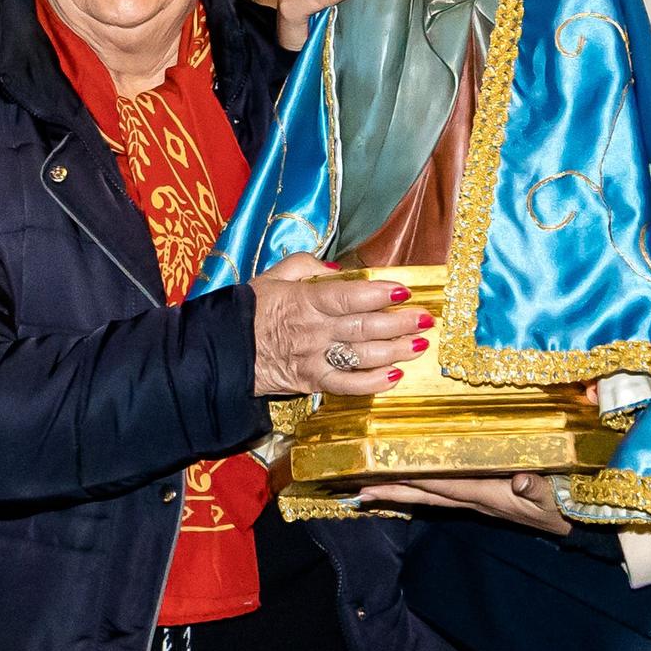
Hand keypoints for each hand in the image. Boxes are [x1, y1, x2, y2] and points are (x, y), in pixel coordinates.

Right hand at [248, 252, 430, 396]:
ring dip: (395, 351)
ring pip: (362, 356)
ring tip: (419, 344)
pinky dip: (372, 384)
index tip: (403, 291)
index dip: (378, 294)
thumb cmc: (251, 309)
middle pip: (364, 326)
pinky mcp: (311, 382)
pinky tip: (394, 377)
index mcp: (305, 300)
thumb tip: (337, 268)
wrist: (225, 350)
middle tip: (425, 319)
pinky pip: (347, 385)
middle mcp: (314, 330)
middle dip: (399, 323)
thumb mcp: (273, 276)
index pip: (348, 296)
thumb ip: (305, 265)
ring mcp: (314, 358)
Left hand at [358, 473, 571, 534]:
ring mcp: (476, 498)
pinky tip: (408, 485)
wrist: (575, 521)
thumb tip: (518, 482)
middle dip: (392, 491)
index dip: (410, 481)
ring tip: (370, 489)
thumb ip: (536, 488)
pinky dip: (422, 488)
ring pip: (431, 494)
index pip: (440, 486)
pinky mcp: (482, 496)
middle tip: (358, 489)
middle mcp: (474, 498)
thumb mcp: (554, 496)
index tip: (379, 480)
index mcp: (486, 493)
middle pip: (425, 494)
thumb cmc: (564, 504)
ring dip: (401, 491)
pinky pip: (444, 492)